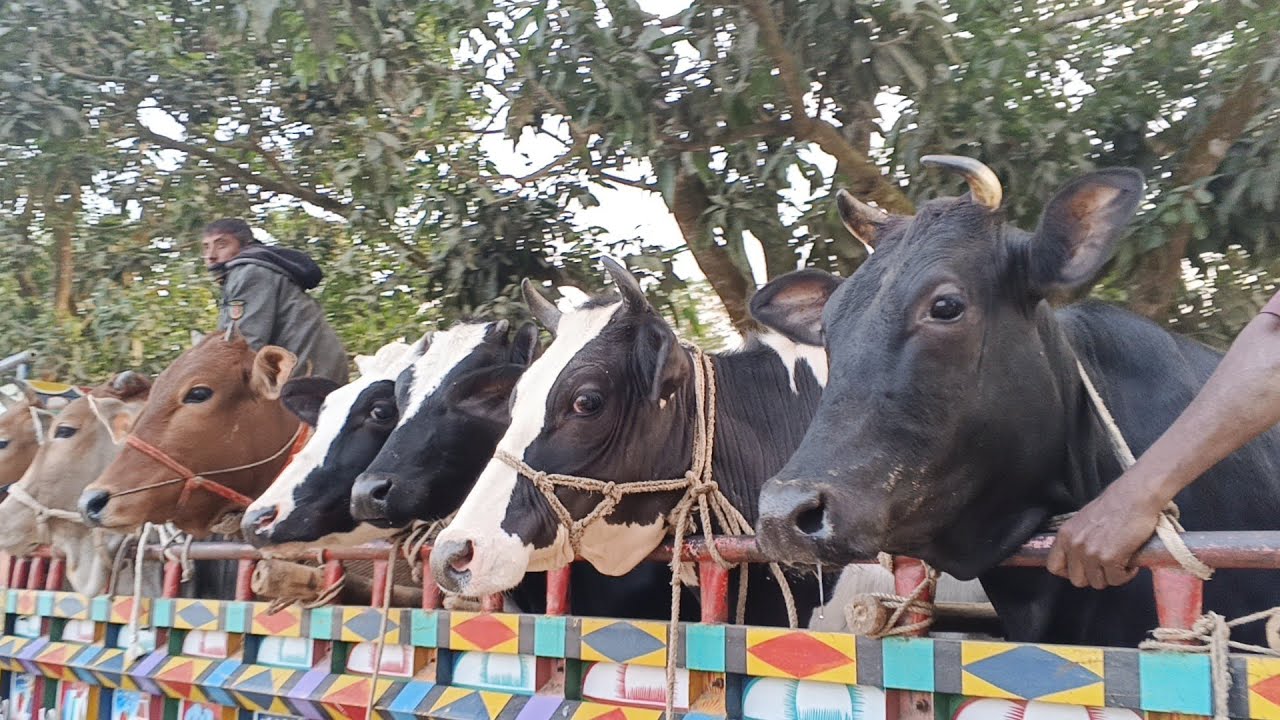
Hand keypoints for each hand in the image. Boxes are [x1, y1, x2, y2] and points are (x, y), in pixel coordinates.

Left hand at [1047, 480, 1161, 588]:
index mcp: (1065, 535)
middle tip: (1106, 567)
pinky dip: (1126, 575)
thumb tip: (1077, 559)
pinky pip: (1116, 580)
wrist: (1133, 498)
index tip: (1082, 571)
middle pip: (1077, 580)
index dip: (1068, 573)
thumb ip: (1076, 539)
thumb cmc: (1113, 506)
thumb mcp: (1083, 522)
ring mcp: (1091, 553)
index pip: (1053, 566)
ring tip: (1120, 563)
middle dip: (1093, 577)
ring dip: (1111, 576)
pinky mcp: (1110, 558)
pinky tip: (1130, 563)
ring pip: (1097, 583)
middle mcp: (1074, 545)